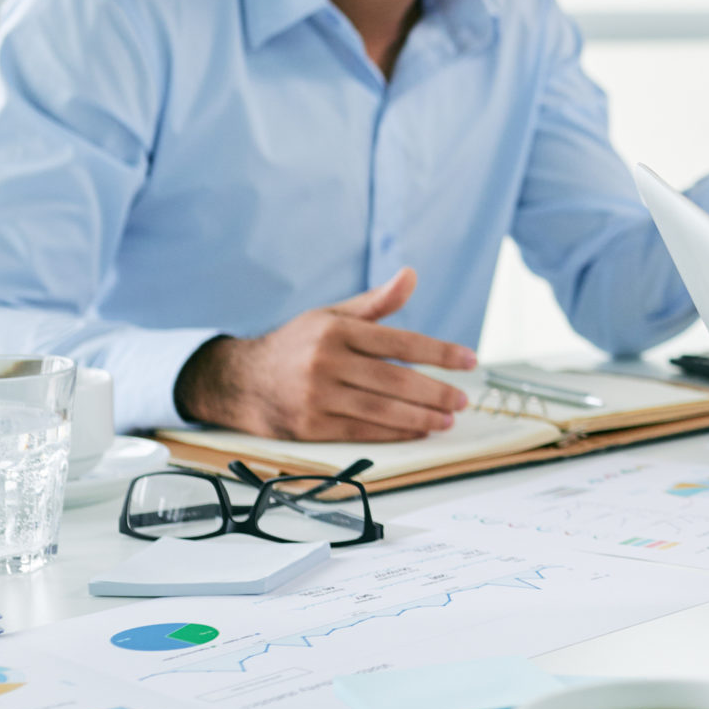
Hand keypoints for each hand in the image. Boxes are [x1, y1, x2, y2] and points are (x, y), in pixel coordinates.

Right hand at [173, 268, 477, 441]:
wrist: (239, 380)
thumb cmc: (296, 345)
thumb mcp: (331, 316)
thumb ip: (376, 303)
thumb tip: (411, 275)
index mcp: (336, 330)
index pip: (400, 342)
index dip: (439, 353)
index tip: (469, 361)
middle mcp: (326, 362)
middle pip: (395, 380)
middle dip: (435, 392)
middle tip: (462, 399)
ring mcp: (316, 396)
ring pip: (381, 410)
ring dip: (421, 417)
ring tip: (447, 419)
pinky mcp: (310, 426)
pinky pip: (362, 431)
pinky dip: (395, 433)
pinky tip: (418, 431)